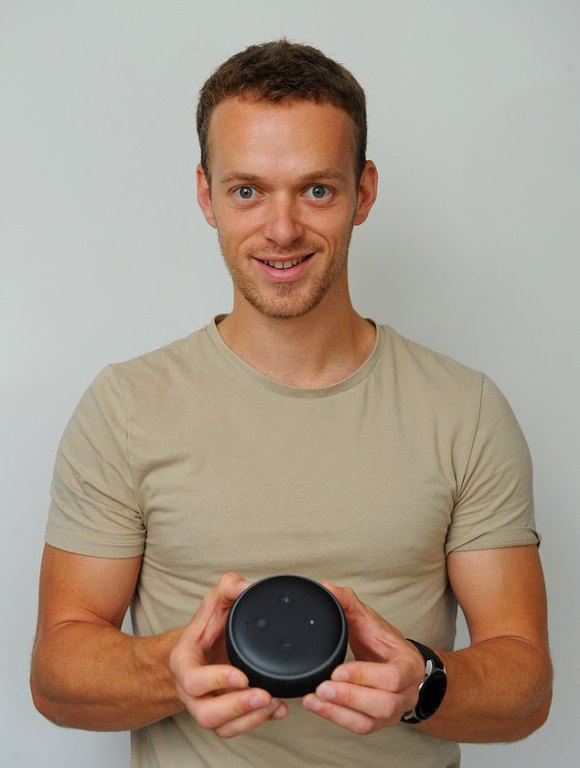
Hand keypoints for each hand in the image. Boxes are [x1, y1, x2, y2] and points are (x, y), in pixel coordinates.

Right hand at [169, 572, 287, 737]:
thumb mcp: (215, 600)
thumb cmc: (208, 625)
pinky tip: (278, 709)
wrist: (203, 647)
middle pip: (205, 714)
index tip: (242, 675)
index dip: (216, 681)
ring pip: (221, 728)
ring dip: (250, 719)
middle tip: (263, 695)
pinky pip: (236, 729)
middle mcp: (191, 690)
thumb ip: (229, 587)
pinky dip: (259, 722)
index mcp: (184, 662)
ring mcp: (206, 705)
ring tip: (273, 703)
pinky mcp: (223, 715)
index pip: (192, 680)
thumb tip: (246, 585)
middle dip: (236, 708)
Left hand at [302, 582, 424, 733]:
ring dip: (339, 712)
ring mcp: (394, 712)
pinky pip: (360, 728)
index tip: (337, 669)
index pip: (392, 676)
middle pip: (383, 704)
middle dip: (350, 697)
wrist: (396, 663)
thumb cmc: (383, 641)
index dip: (364, 675)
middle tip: (322, 687)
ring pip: (370, 721)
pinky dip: (337, 719)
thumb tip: (326, 587)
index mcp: (409, 665)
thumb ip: (348, 603)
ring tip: (314, 699)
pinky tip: (317, 707)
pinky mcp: (378, 723)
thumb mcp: (369, 619)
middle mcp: (406, 692)